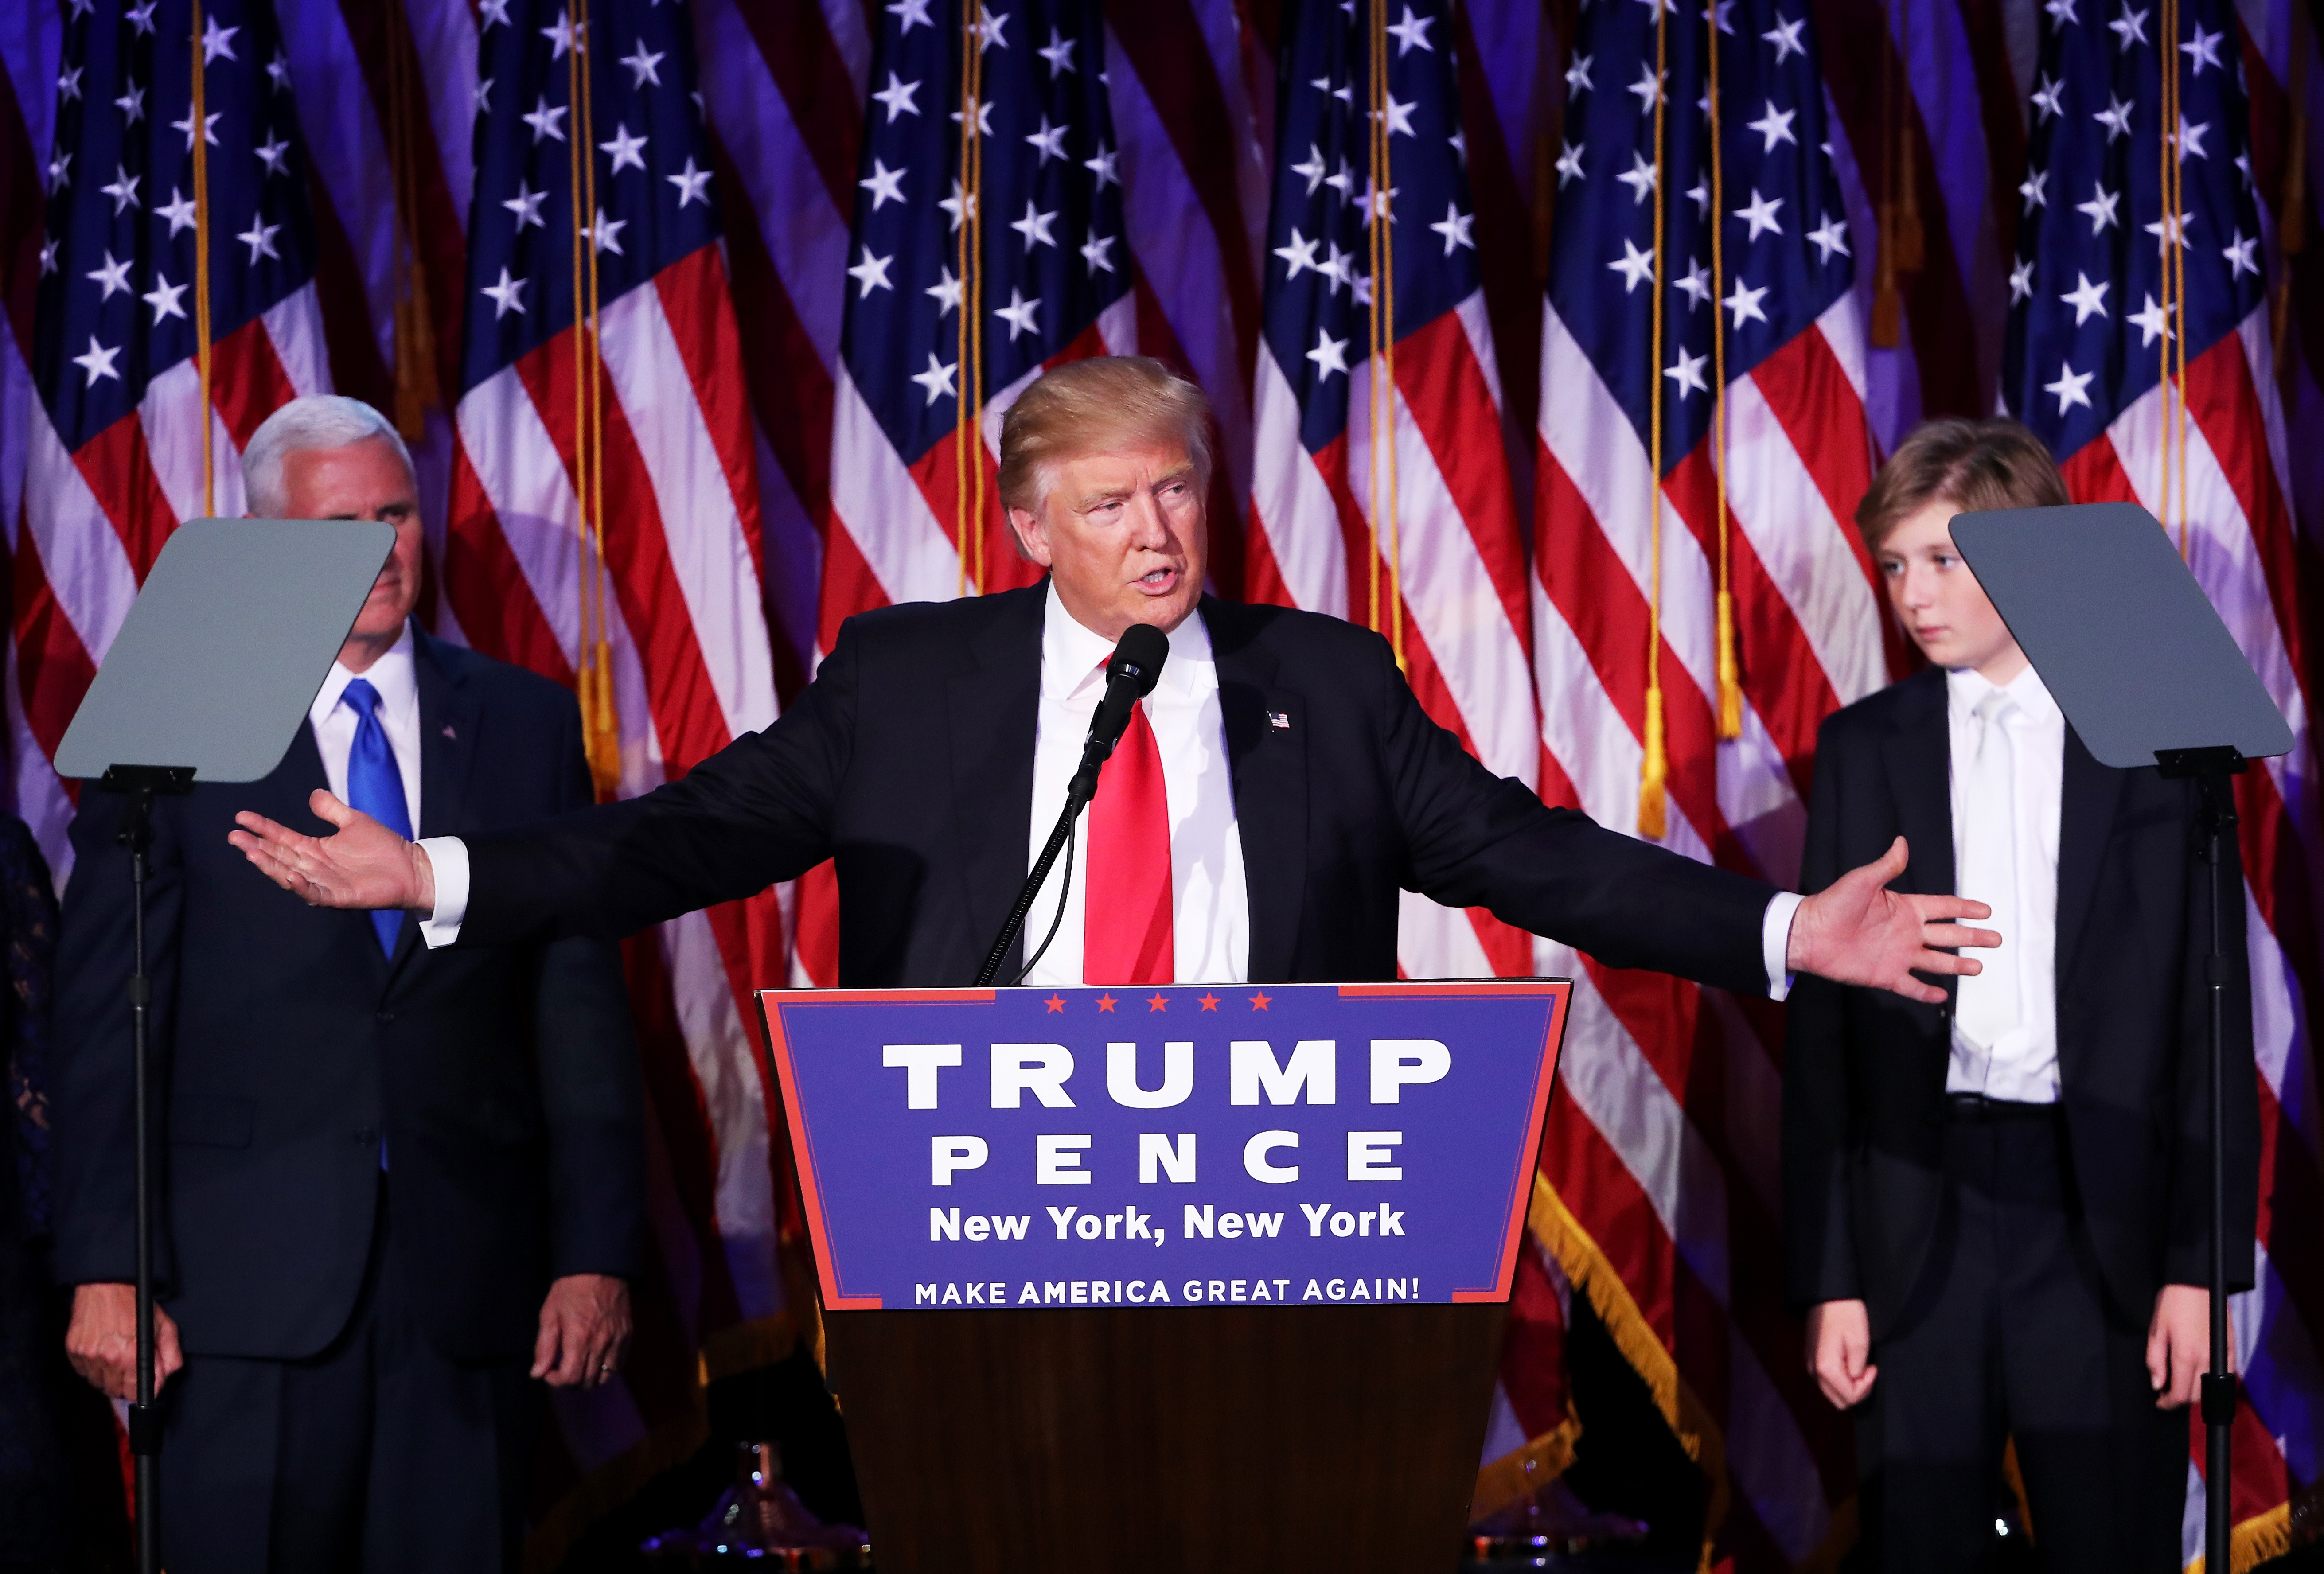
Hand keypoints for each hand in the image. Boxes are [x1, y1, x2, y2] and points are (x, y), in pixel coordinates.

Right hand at [66, 1283, 181, 1400]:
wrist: (105, 1285)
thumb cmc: (136, 1303)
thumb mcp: (164, 1324)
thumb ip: (170, 1353)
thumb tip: (167, 1376)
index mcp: (132, 1354)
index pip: (138, 1393)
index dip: (146, 1390)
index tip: (148, 1384)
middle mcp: (108, 1359)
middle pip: (117, 1391)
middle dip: (128, 1384)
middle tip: (133, 1369)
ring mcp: (88, 1356)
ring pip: (100, 1384)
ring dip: (109, 1377)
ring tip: (117, 1359)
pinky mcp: (74, 1351)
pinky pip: (84, 1373)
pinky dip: (93, 1368)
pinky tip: (102, 1354)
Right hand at [229, 790, 434, 912]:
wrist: (411, 867)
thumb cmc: (383, 847)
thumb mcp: (354, 821)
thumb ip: (332, 810)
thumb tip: (313, 794)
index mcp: (315, 849)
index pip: (282, 837)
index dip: (262, 827)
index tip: (241, 816)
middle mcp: (314, 867)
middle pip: (279, 856)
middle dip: (256, 847)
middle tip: (234, 836)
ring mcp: (325, 883)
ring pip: (289, 875)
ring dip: (270, 866)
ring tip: (251, 852)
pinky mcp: (339, 897)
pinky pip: (315, 893)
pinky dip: (301, 886)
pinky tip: (290, 875)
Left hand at [534, 1274, 631, 1388]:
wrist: (600, 1267)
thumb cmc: (570, 1288)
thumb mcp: (549, 1314)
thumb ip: (544, 1347)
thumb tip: (537, 1373)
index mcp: (578, 1338)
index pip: (570, 1377)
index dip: (556, 1381)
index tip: (549, 1372)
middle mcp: (600, 1342)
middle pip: (587, 1380)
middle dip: (570, 1381)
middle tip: (562, 1368)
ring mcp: (616, 1339)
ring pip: (605, 1376)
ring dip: (589, 1378)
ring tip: (579, 1366)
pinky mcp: (626, 1334)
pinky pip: (619, 1363)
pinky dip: (606, 1368)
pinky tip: (595, 1359)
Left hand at [1787, 837, 2000, 1004]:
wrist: (1809, 934)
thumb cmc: (1833, 904)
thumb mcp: (1863, 881)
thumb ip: (1887, 866)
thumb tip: (1901, 842)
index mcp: (1905, 908)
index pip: (1943, 907)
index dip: (1966, 908)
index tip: (1987, 910)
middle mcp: (1906, 932)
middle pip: (1948, 935)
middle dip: (1973, 937)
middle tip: (1997, 940)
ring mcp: (1898, 955)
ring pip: (1936, 961)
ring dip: (1958, 965)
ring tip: (1979, 967)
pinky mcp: (1885, 975)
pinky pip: (1911, 985)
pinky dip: (1926, 992)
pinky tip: (1943, 996)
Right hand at [1806, 1299, 1876, 1409]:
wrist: (1829, 1294)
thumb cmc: (1846, 1314)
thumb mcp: (1860, 1343)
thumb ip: (1858, 1370)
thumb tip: (1855, 1381)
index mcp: (1825, 1368)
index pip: (1849, 1398)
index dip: (1865, 1387)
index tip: (1872, 1368)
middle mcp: (1813, 1370)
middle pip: (1838, 1400)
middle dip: (1856, 1391)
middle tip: (1866, 1370)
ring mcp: (1810, 1364)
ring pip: (1832, 1392)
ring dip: (1848, 1385)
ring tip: (1858, 1364)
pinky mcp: (1811, 1358)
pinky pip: (1826, 1380)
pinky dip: (1840, 1378)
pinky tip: (1848, 1360)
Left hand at [2148, 1284, 2222, 1408]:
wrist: (2198, 1282)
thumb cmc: (2173, 1303)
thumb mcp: (2156, 1329)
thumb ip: (2155, 1360)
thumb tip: (2157, 1384)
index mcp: (2185, 1355)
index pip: (2180, 1394)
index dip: (2169, 1403)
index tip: (2160, 1402)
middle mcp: (2207, 1360)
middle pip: (2197, 1396)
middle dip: (2182, 1399)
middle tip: (2168, 1392)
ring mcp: (2222, 1355)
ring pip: (2212, 1388)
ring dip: (2197, 1393)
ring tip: (2182, 1384)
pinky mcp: (2232, 1349)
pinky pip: (2226, 1375)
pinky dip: (2213, 1382)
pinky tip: (2201, 1375)